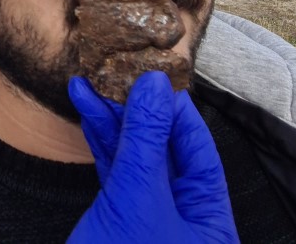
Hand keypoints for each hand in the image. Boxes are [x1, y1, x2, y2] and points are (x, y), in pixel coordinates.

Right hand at [67, 72, 238, 242]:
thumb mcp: (139, 196)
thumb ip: (146, 140)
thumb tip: (155, 85)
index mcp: (208, 220)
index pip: (198, 149)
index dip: (174, 109)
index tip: (152, 74)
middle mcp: (184, 216)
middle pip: (163, 149)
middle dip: (134, 111)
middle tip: (114, 74)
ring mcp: (150, 217)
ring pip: (133, 158)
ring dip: (109, 121)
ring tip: (86, 86)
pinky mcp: (120, 217)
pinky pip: (114, 172)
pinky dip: (101, 143)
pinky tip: (88, 113)